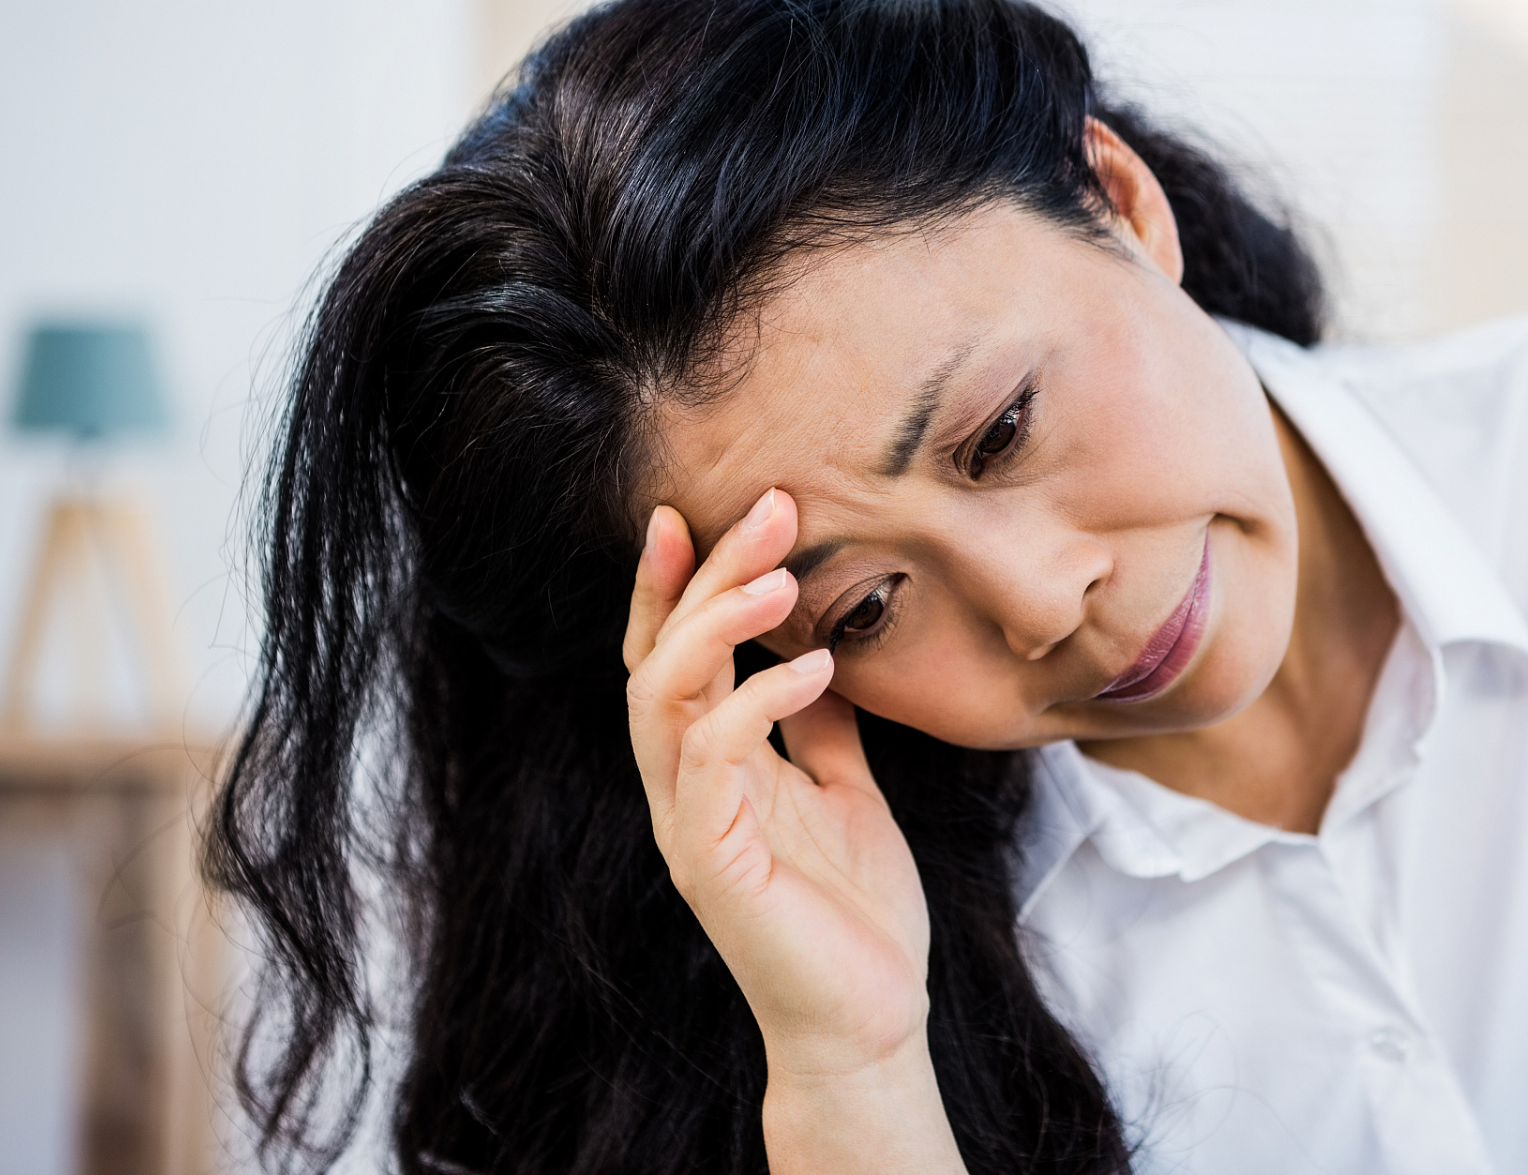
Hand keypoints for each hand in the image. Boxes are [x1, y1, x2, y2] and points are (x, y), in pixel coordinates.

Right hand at [623, 489, 932, 1078]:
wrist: (868, 1022)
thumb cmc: (854, 913)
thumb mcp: (845, 791)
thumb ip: (818, 727)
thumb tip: (819, 652)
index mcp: (708, 765)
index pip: (669, 654)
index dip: (674, 582)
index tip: (698, 509)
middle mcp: (682, 785)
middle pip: (658, 654)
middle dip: (702, 573)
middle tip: (766, 506)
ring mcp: (689, 823)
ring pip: (663, 695)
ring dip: (717, 623)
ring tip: (782, 575)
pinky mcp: (712, 861)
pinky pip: (713, 758)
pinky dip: (758, 701)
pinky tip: (817, 669)